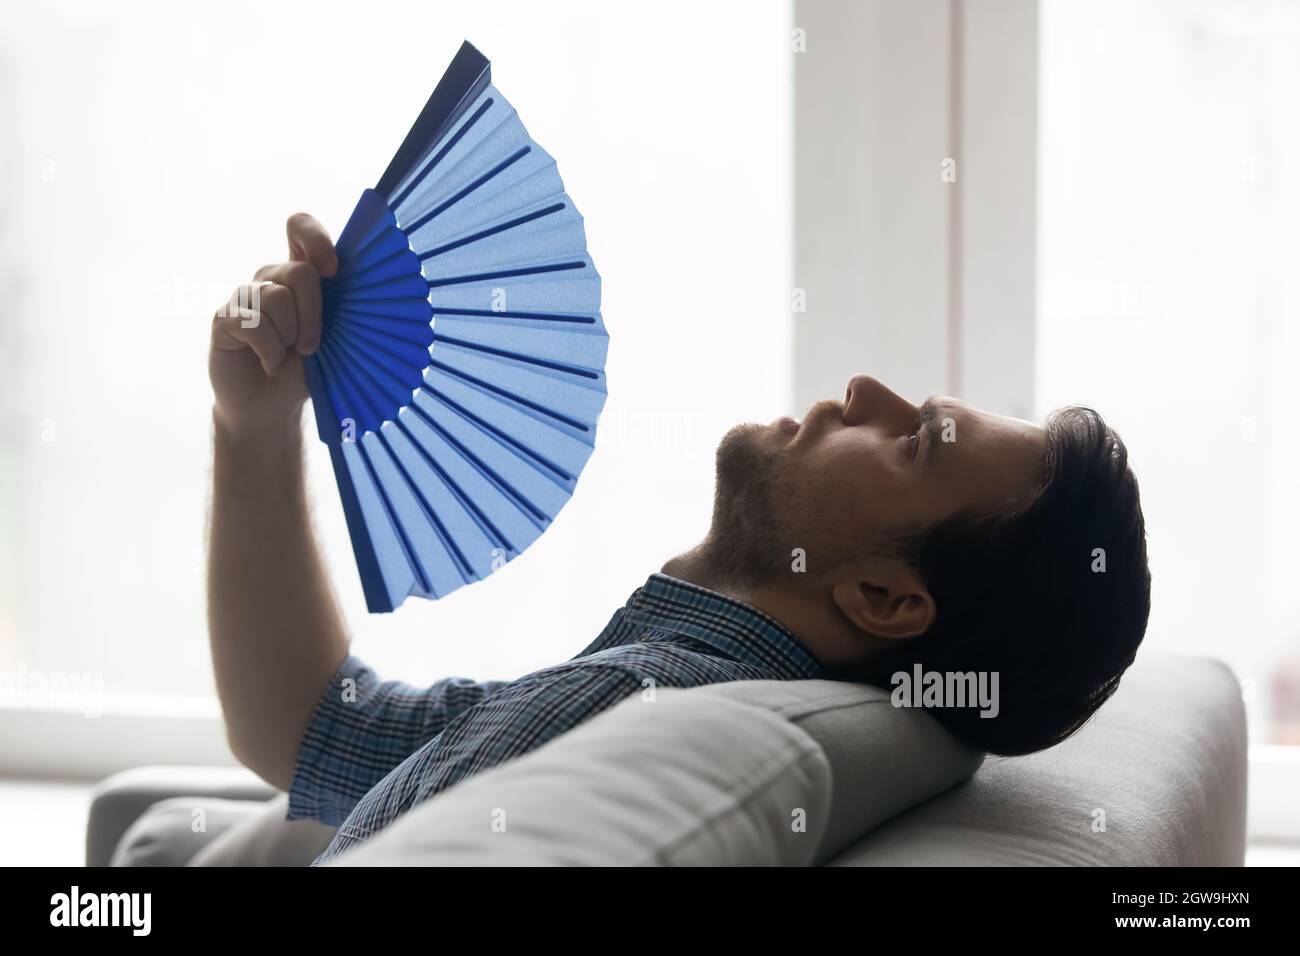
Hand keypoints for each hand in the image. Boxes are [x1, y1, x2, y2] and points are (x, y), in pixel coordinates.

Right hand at [209, 213, 338, 435]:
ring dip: (289, 338)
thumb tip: (365, 292)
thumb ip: (339, 310)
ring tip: (285, 357)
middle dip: (314, 315)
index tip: (333, 272)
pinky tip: (267, 364)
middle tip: (311, 347)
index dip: (316, 240)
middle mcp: (270, 279)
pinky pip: (253, 324)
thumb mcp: (332, 339)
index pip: (299, 226)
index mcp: (299, 276)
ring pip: (276, 300)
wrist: (271, 408)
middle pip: (300, 272)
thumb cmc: (306, 372)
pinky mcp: (224, 318)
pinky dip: (269, 352)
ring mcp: (244, 297)